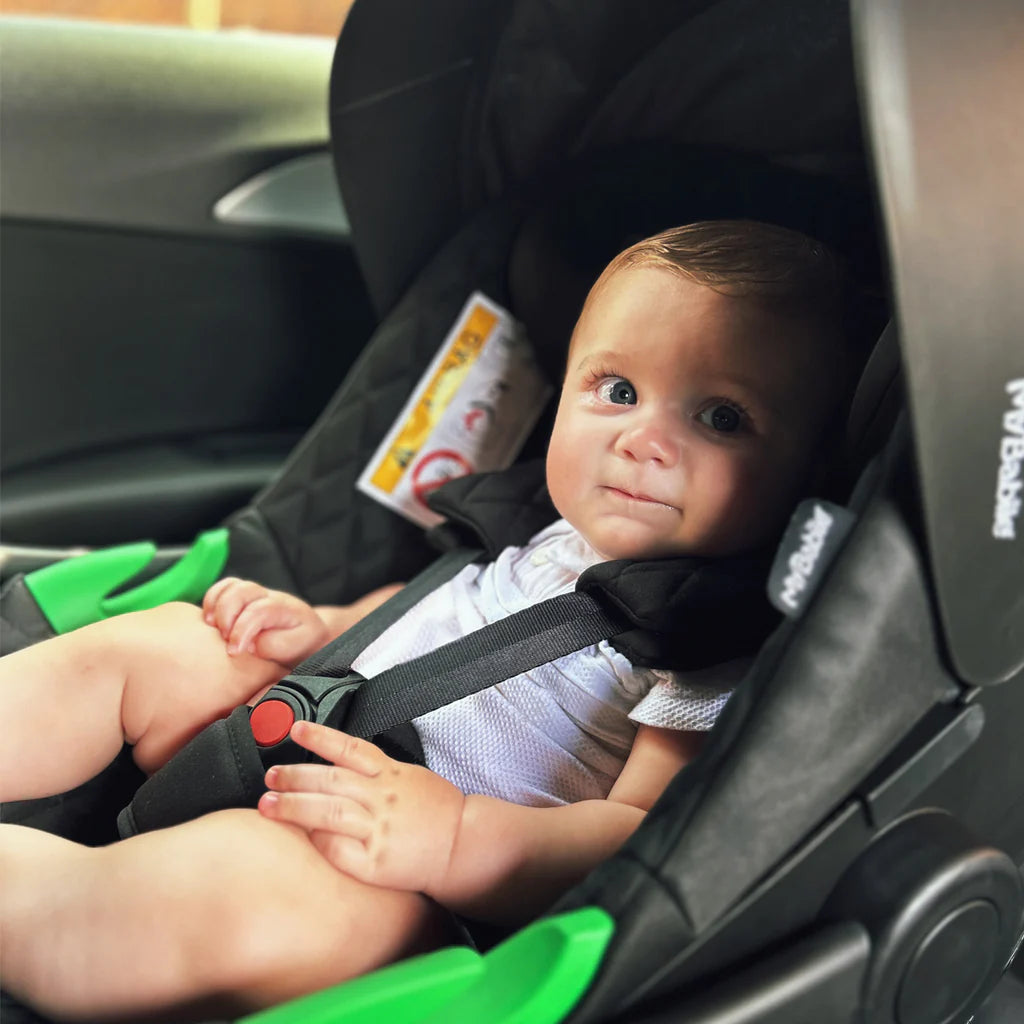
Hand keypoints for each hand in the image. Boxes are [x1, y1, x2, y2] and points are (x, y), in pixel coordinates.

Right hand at [202, 577, 329, 666]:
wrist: (308, 635)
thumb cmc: (301, 643)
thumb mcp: (296, 648)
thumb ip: (275, 646)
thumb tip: (251, 644)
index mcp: (285, 609)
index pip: (260, 610)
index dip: (242, 630)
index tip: (233, 651)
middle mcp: (269, 596)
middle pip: (243, 590)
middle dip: (226, 614)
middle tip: (223, 639)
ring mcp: (255, 594)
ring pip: (231, 586)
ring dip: (216, 605)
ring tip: (211, 627)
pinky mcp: (242, 598)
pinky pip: (223, 588)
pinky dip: (211, 600)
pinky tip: (208, 621)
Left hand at [257, 721, 465, 896]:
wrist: (462, 845)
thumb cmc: (436, 811)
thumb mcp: (409, 776)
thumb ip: (375, 772)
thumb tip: (337, 764)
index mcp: (391, 774)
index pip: (350, 748)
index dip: (320, 737)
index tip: (295, 729)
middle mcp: (382, 798)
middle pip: (330, 781)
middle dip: (294, 777)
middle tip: (270, 777)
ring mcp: (379, 830)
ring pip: (329, 814)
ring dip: (294, 808)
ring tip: (267, 805)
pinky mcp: (376, 863)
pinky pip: (339, 851)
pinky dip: (319, 843)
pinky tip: (301, 838)